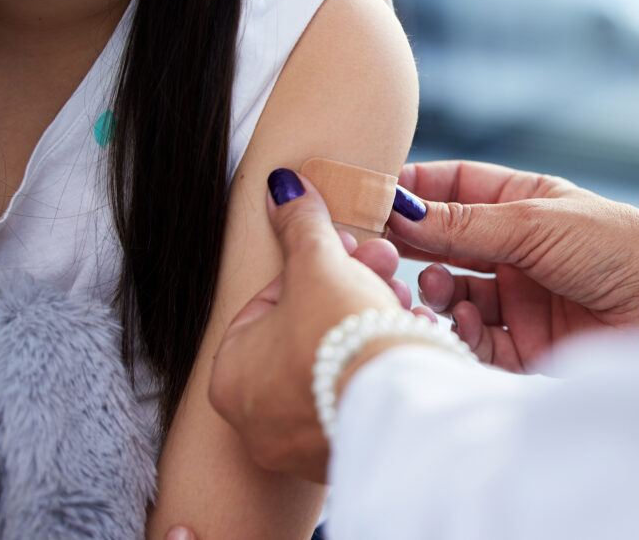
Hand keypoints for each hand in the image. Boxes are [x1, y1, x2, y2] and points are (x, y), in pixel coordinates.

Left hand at [209, 170, 403, 481]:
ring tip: (401, 302)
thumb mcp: (318, 264)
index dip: (311, 268)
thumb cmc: (342, 337)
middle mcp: (255, 420)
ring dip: (368, 323)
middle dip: (347, 291)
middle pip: (304, 333)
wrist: (398, 404)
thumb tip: (281, 186)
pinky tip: (409, 337)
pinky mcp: (346, 452)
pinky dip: (380, 365)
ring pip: (334, 365)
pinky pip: (359, 396)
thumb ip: (299, 225)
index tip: (344, 251)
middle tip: (379, 266)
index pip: (268, 305)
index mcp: (229, 376)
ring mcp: (300, 444)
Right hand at [388, 161, 638, 371]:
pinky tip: (462, 319)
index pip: (456, 189)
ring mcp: (519, 297)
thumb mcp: (534, 222)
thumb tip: (400, 209)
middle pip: (447, 243)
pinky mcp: (526, 345)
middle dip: (413, 245)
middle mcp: (517, 249)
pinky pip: (475, 338)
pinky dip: (460, 330)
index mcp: (524, 204)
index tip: (376, 195)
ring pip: (455, 292)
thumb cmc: (618, 245)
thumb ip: (464, 223)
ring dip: (436, 289)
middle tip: (377, 248)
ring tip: (434, 286)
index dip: (417, 190)